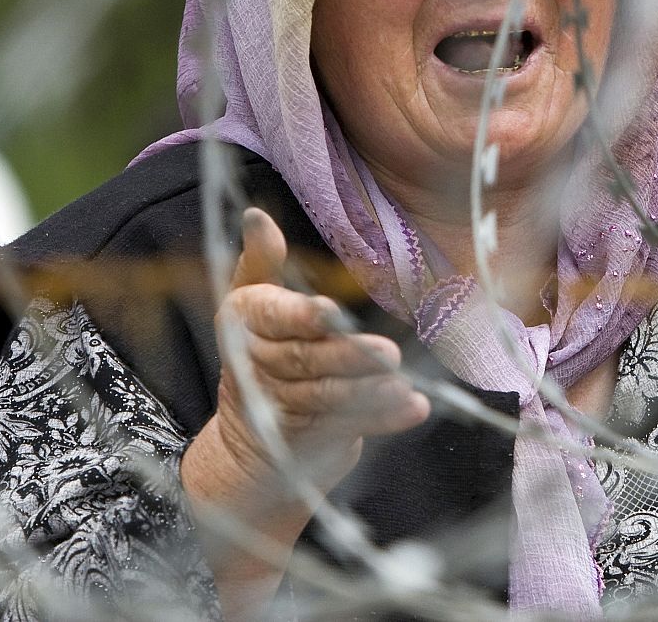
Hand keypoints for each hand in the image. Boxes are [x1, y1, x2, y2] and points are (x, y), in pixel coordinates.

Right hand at [180, 208, 428, 619]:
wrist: (251, 441)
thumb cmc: (263, 348)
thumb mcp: (254, 300)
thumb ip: (261, 260)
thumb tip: (255, 216)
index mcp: (244, 324)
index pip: (273, 317)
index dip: (300, 316)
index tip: (327, 311)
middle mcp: (257, 366)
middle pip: (307, 360)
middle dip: (348, 357)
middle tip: (388, 353)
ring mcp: (283, 408)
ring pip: (327, 396)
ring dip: (369, 392)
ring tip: (405, 386)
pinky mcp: (310, 441)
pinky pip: (347, 428)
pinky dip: (382, 420)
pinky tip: (413, 409)